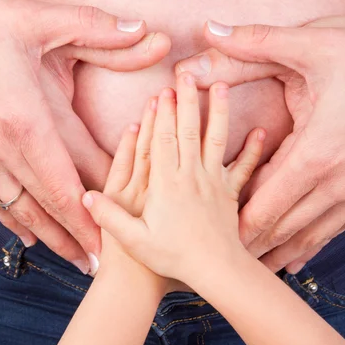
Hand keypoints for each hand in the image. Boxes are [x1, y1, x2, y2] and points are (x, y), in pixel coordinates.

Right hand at [0, 0, 169, 273]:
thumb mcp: (36, 19)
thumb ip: (97, 29)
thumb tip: (148, 31)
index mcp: (28, 119)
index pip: (74, 177)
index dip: (101, 208)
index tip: (121, 231)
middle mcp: (2, 148)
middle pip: (51, 204)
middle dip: (80, 236)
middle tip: (104, 263)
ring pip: (22, 209)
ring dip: (51, 237)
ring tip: (75, 259)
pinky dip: (14, 220)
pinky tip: (27, 234)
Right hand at [82, 72, 264, 282]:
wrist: (214, 271)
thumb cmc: (172, 257)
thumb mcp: (134, 241)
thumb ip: (109, 217)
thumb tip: (84, 196)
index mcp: (166, 184)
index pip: (162, 140)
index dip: (161, 114)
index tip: (161, 90)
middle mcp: (191, 176)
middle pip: (187, 131)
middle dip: (187, 100)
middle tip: (187, 74)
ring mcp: (213, 182)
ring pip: (215, 139)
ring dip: (217, 111)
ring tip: (220, 85)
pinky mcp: (229, 192)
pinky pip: (242, 167)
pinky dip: (252, 149)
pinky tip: (260, 131)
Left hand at [178, 18, 344, 273]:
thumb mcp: (316, 44)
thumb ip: (257, 42)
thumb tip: (210, 31)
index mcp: (315, 154)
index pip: (263, 205)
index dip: (234, 226)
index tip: (211, 237)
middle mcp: (338, 183)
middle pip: (284, 228)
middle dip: (251, 247)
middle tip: (223, 263)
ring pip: (312, 234)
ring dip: (281, 252)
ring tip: (257, 270)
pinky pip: (340, 226)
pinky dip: (315, 242)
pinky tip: (303, 252)